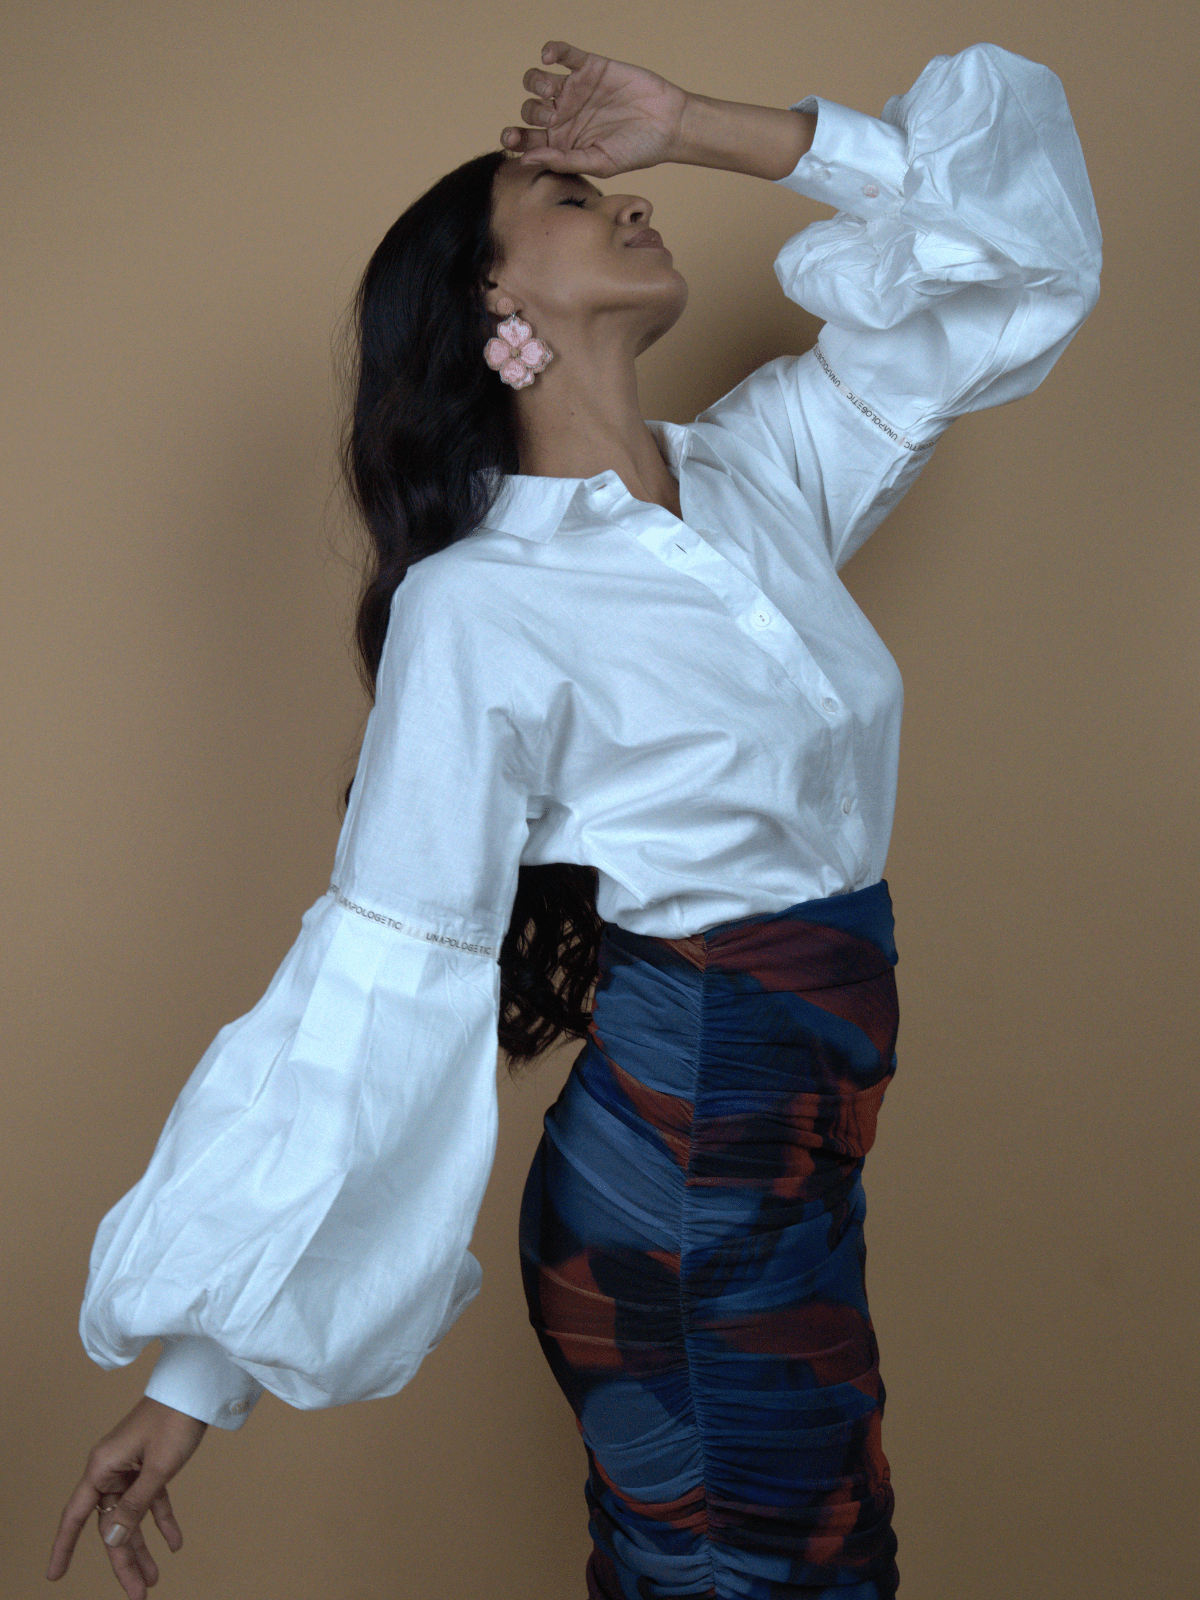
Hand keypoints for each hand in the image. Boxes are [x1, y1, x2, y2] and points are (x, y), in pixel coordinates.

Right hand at [46, 1396, 208, 1598]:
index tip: (54, 1575)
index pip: (76, 1515)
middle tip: (138, 1594)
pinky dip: (162, 1521)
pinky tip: (174, 1543)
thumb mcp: (157, 1469)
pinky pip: (151, 1501)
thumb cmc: (174, 1421)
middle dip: (123, 1560)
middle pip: (110, 1525)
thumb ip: (135, 1506)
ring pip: (131, 1517)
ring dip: (142, 1546)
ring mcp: (130, 1468)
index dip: (63, 1546)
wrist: (196, 1389)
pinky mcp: (150, 1465)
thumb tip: (112, 1540)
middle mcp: (111, 1470)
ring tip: (154, 1579)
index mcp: (102, 1468)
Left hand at [500, 40, 689, 177]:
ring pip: (538, 81)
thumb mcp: (599, 162)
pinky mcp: (589, 67)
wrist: (668, 124)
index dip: (514, 137)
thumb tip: (526, 160)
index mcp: (562, 143)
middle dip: (531, 114)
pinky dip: (552, 51)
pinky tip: (549, 58)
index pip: (528, 140)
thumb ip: (563, 161)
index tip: (511, 137)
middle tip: (550, 118)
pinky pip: (563, 54)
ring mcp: (575, 90)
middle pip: (529, 110)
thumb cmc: (636, 151)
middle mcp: (564, 116)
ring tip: (551, 92)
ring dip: (536, 83)